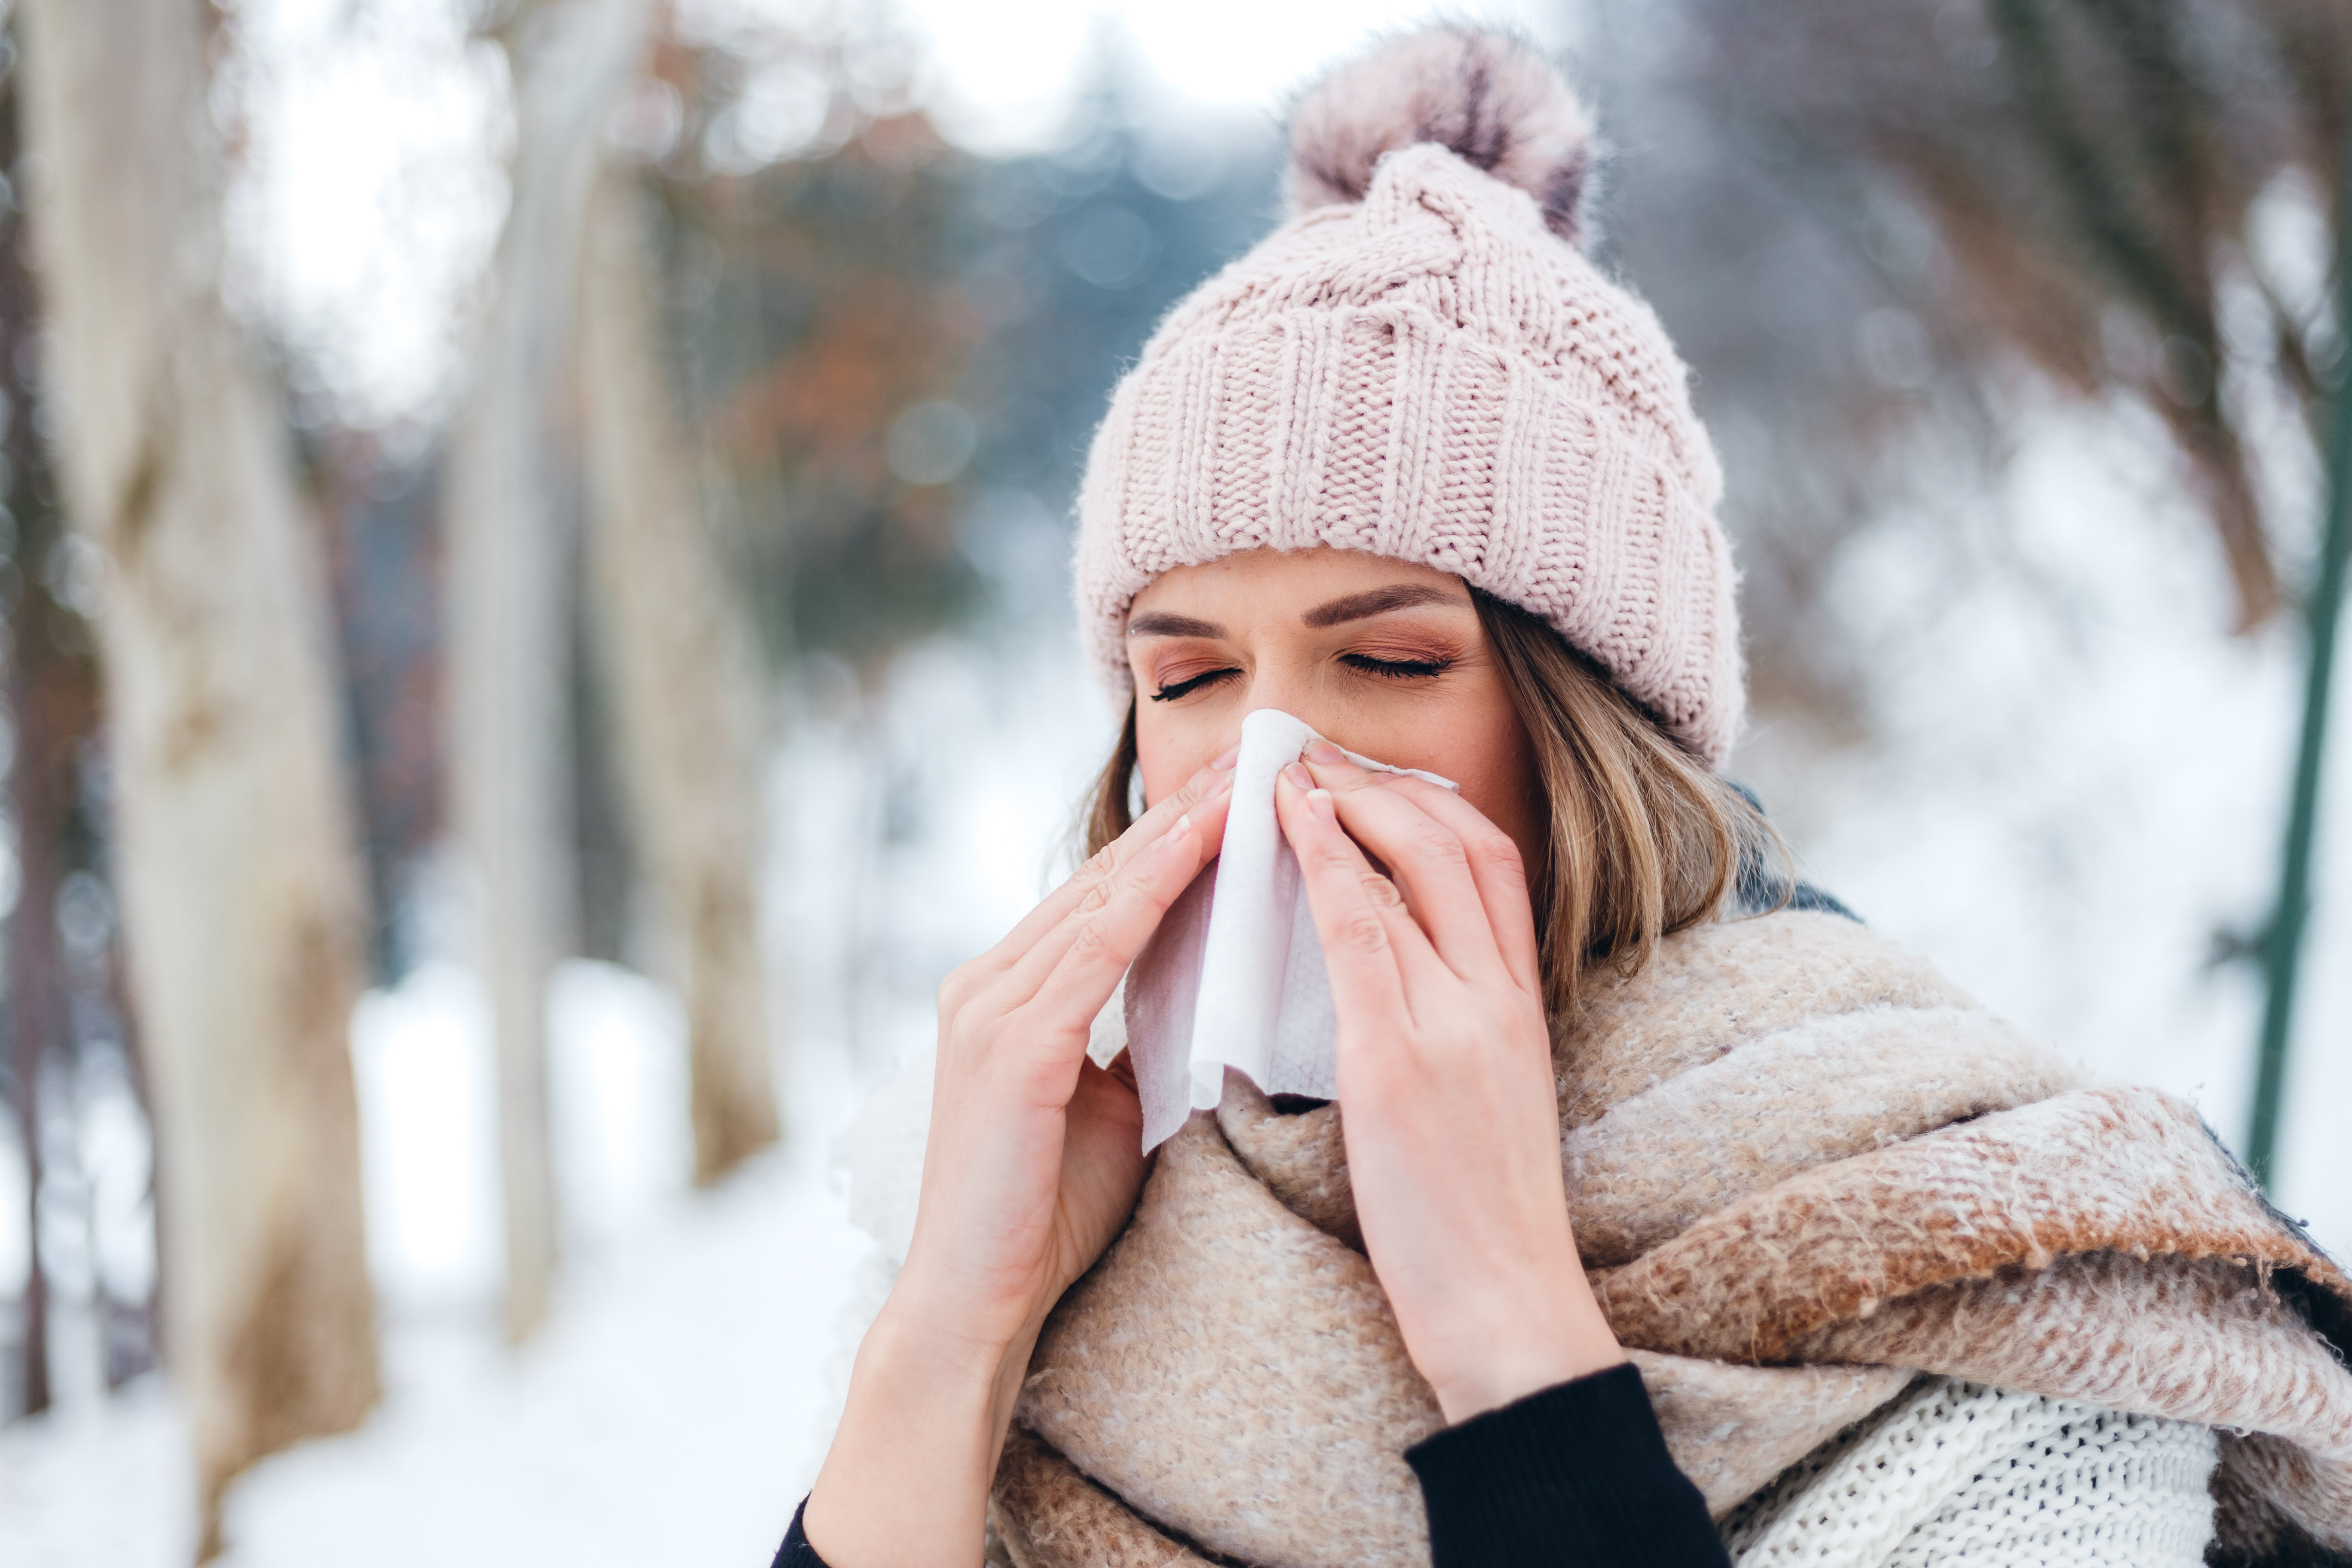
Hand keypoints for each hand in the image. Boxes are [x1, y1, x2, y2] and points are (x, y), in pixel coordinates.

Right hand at [805, 754, 1235, 1565]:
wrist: (978, 1305)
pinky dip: (1154, 890)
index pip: (1104, 894)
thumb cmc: (1044, 1216)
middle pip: (1104, 874)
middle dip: (1185, 810)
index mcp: (1005, 992)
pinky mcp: (1011, 1046)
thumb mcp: (1103, 1104)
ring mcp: (989, 1008)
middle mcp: (986, 982)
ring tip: (1248, 775)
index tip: (1242, 782)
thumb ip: (1132, 1040)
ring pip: (1103, 896)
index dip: (1174, 835)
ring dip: (1181, 831)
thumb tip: (1198, 1000)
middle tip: (1259, 745)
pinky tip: (1204, 844)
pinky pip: (1096, 947)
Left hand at [1275, 742, 1621, 1422]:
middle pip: (1457, 843)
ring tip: (1283, 773)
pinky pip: (1362, 934)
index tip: (1368, 780)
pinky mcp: (1400, 1062)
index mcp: (1521, 1008)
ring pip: (1410, 868)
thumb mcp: (1489, 1103)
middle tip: (1314, 757)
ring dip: (1345, 803)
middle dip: (1383, 785)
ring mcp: (1455, 1024)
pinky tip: (1291, 828)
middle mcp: (1498, 998)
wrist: (1509, 1307)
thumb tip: (1396, 983)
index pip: (1492, 865)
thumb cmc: (1481, 1222)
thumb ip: (1455, 1034)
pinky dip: (1327, 866)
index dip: (1429, 806)